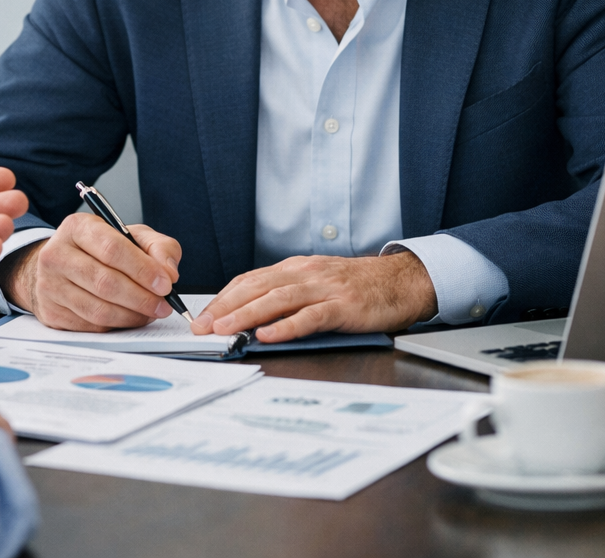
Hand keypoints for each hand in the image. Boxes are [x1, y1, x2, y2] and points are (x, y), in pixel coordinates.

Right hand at [3, 211, 180, 330]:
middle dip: (141, 298)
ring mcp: (50, 285)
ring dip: (132, 315)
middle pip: (105, 283)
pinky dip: (117, 325)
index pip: (112, 249)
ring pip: (98, 309)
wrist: (60, 264)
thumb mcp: (131, 235)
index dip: (142, 269)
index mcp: (77, 227)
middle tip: (163, 305)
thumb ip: (158, 246)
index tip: (165, 284)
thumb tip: (168, 273)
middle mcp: (57, 254)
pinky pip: (91, 325)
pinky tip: (130, 317)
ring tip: (151, 313)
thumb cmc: (99, 249)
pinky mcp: (51, 312)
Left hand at [189, 250, 437, 341]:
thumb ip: (288, 296)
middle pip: (257, 287)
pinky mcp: (343, 306)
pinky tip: (269, 335)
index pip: (250, 280)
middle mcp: (305, 274)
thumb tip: (252, 318)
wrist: (401, 281)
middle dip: (226, 307)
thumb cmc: (357, 287)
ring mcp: (325, 288)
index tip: (203, 316)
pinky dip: (287, 326)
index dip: (224, 298)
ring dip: (248, 315)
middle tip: (203, 326)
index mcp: (295, 268)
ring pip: (278, 299)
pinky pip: (311, 316)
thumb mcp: (317, 284)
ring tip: (226, 329)